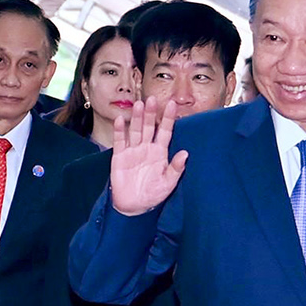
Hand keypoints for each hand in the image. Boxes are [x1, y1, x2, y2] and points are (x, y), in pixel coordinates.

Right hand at [110, 97, 187, 216]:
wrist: (133, 206)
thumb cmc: (152, 194)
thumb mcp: (168, 183)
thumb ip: (176, 169)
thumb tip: (185, 154)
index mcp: (160, 153)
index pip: (166, 132)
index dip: (169, 119)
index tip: (172, 105)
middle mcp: (147, 148)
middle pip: (149, 127)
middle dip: (151, 113)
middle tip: (153, 99)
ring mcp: (133, 151)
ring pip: (135, 130)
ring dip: (137, 118)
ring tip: (139, 104)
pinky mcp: (120, 156)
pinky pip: (120, 141)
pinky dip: (120, 130)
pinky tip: (121, 119)